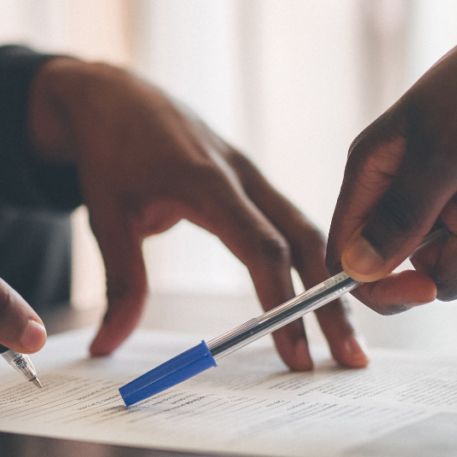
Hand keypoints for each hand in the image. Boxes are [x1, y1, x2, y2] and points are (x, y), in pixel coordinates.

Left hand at [29, 58, 366, 370]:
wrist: (115, 96)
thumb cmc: (109, 151)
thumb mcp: (106, 216)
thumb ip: (119, 282)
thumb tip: (106, 346)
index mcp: (206, 182)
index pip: (261, 247)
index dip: (282, 301)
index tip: (295, 353)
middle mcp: (241, 176)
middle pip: (304, 241)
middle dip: (329, 303)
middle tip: (350, 359)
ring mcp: (252, 175)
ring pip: (308, 230)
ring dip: (330, 284)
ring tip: (347, 340)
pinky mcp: (253, 180)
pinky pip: (293, 220)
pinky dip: (315, 260)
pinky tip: (326, 296)